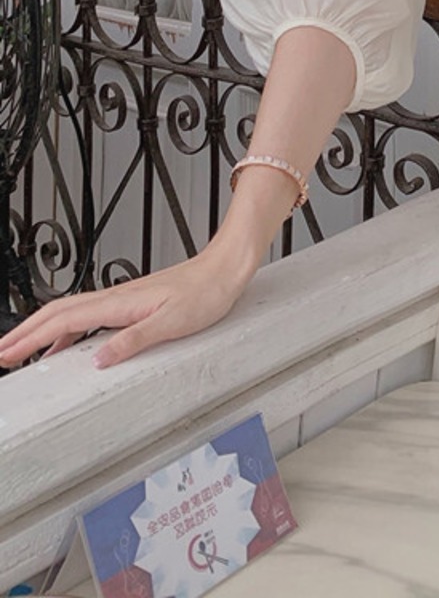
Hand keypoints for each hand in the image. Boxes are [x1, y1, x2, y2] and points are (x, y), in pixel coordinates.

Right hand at [0, 251, 247, 370]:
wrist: (225, 269)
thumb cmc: (206, 292)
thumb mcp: (172, 322)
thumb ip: (134, 340)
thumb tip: (98, 360)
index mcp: (120, 303)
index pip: (63, 320)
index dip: (31, 337)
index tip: (6, 353)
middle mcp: (116, 298)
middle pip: (58, 313)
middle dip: (25, 333)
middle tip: (1, 353)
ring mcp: (123, 299)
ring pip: (71, 313)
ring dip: (43, 330)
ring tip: (23, 351)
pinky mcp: (133, 302)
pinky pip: (90, 315)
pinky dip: (69, 329)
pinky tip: (69, 343)